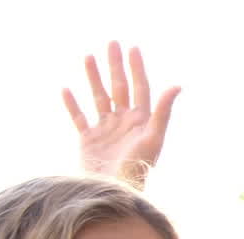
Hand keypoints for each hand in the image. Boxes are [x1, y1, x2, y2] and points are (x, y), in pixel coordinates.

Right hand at [62, 41, 180, 188]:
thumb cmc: (138, 168)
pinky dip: (72, 104)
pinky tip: (66, 89)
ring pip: (98, 97)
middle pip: (119, 87)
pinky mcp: (88, 140)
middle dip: (115, 65)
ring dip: (94, 77)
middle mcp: (123, 123)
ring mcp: (105, 131)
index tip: (133, 48)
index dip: (137, 68)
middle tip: (112, 43)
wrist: (114, 191)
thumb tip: (177, 85)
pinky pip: (79, 117)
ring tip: (88, 57)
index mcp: (140, 121)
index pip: (140, 88)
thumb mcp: (153, 138)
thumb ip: (163, 111)